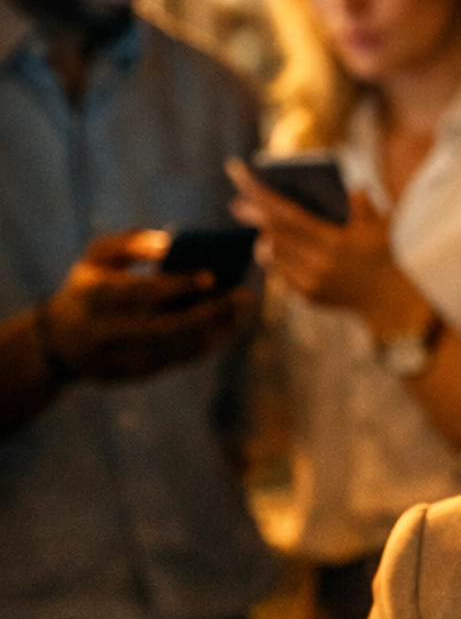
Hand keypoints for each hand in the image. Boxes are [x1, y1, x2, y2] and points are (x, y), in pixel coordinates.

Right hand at [42, 230, 252, 382]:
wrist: (60, 342)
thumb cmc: (88, 287)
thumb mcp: (96, 256)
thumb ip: (129, 243)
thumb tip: (170, 243)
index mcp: (93, 298)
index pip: (140, 294)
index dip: (177, 286)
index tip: (212, 275)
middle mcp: (105, 333)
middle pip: (165, 329)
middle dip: (208, 313)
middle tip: (241, 295)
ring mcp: (119, 359)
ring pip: (176, 350)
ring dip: (215, 332)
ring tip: (241, 311)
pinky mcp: (133, 376)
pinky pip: (177, 362)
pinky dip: (205, 345)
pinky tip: (226, 328)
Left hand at [227, 159, 420, 333]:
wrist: (390, 301)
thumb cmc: (385, 256)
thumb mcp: (380, 227)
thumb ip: (364, 206)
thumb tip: (351, 188)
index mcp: (335, 243)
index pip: (290, 218)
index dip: (266, 200)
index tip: (247, 187)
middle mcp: (318, 265)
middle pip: (276, 236)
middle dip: (255, 217)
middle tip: (238, 203)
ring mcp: (311, 283)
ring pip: (274, 256)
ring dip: (264, 237)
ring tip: (257, 222)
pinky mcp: (308, 296)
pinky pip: (283, 272)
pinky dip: (277, 256)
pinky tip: (274, 245)